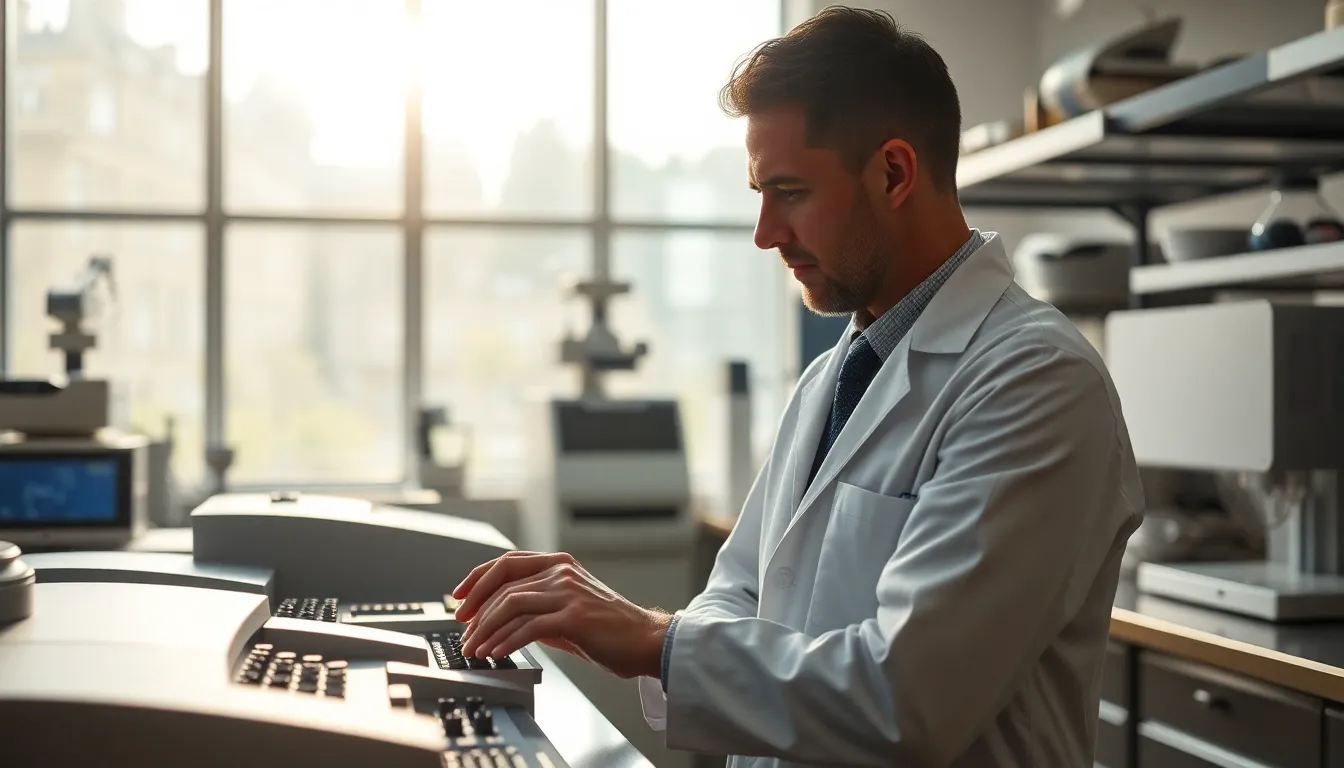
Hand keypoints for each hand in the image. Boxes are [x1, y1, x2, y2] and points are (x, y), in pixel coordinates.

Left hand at [450, 551, 670, 679]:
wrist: (645, 641)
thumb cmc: (609, 630)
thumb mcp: (567, 610)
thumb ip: (537, 607)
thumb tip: (500, 620)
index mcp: (559, 564)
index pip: (506, 564)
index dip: (476, 580)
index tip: (459, 600)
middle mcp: (562, 572)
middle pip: (503, 585)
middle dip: (476, 612)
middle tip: (463, 634)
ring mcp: (568, 592)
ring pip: (510, 605)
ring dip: (486, 630)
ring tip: (475, 649)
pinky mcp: (574, 616)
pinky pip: (528, 627)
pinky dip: (505, 641)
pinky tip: (496, 653)